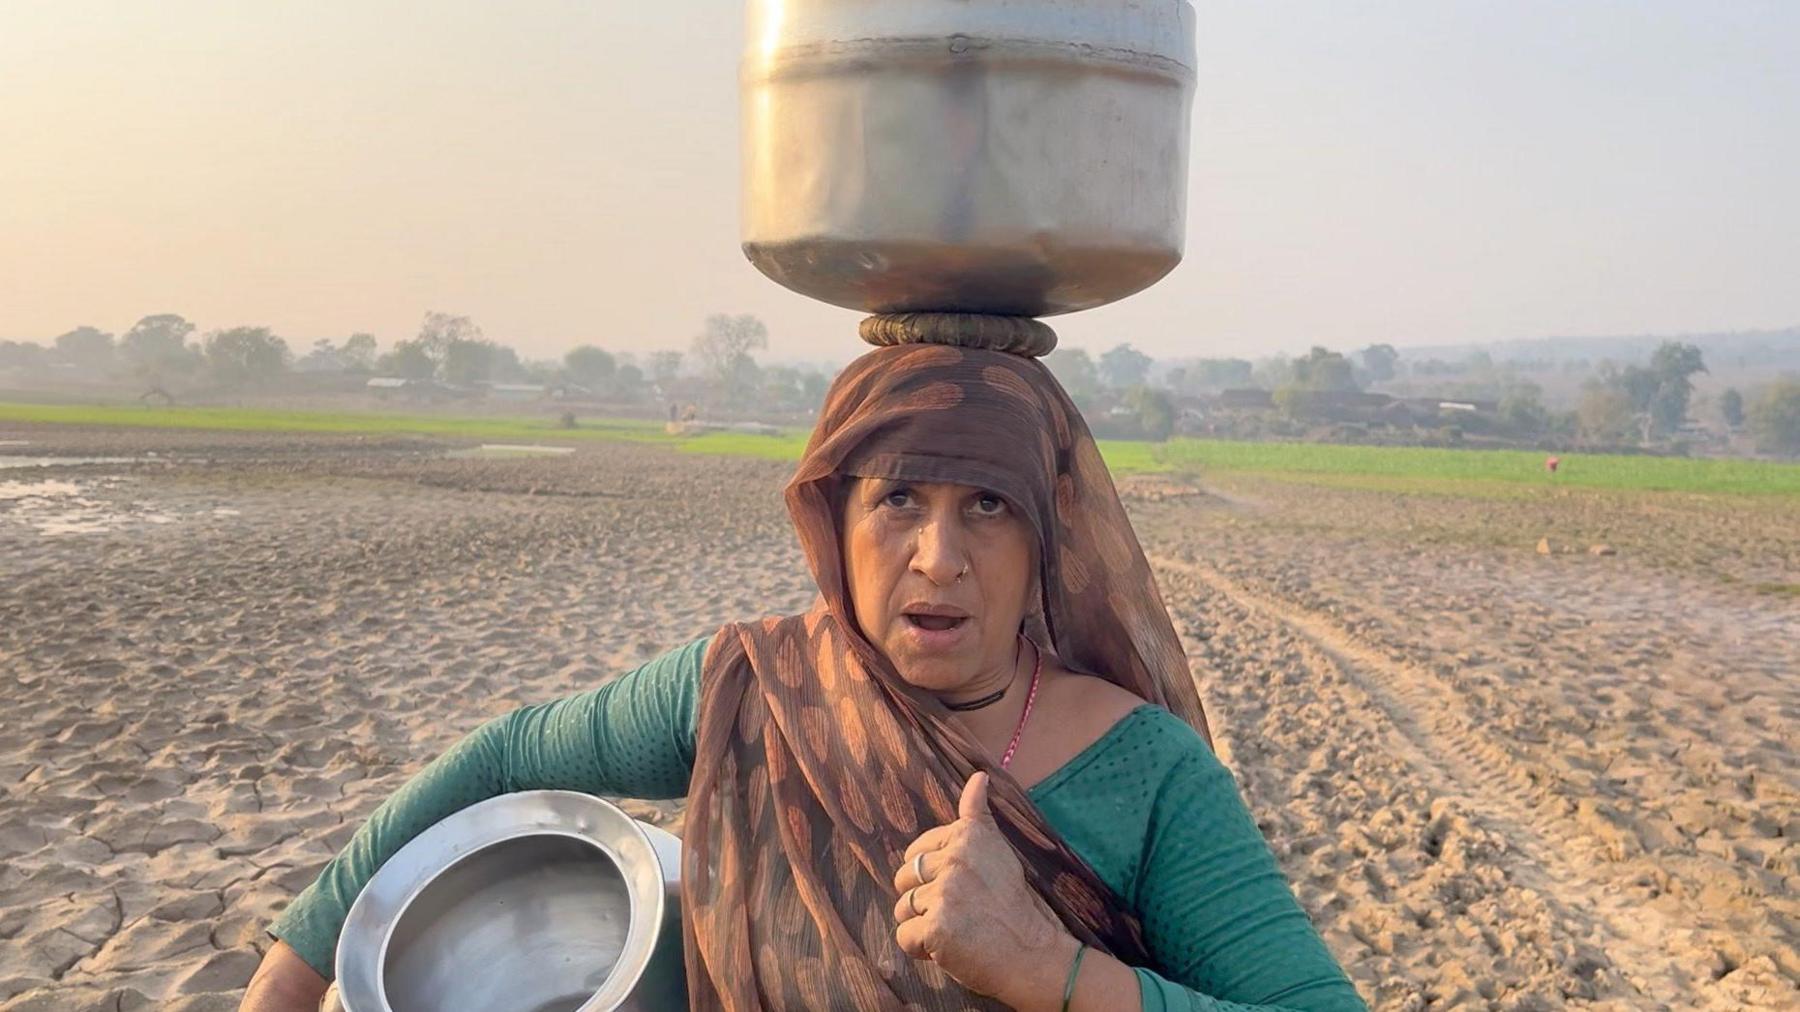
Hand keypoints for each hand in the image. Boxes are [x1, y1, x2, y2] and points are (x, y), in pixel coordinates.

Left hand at [892, 772, 1078, 1007]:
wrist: (1033, 953)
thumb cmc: (1015, 905)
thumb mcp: (1000, 850)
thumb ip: (978, 814)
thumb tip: (977, 775)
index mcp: (967, 836)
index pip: (917, 850)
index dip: (932, 875)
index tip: (960, 888)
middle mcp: (954, 859)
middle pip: (904, 877)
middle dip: (923, 898)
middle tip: (958, 912)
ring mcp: (944, 893)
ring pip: (902, 908)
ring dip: (922, 924)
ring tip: (955, 930)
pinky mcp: (936, 928)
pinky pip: (904, 936)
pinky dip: (921, 949)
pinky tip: (947, 949)